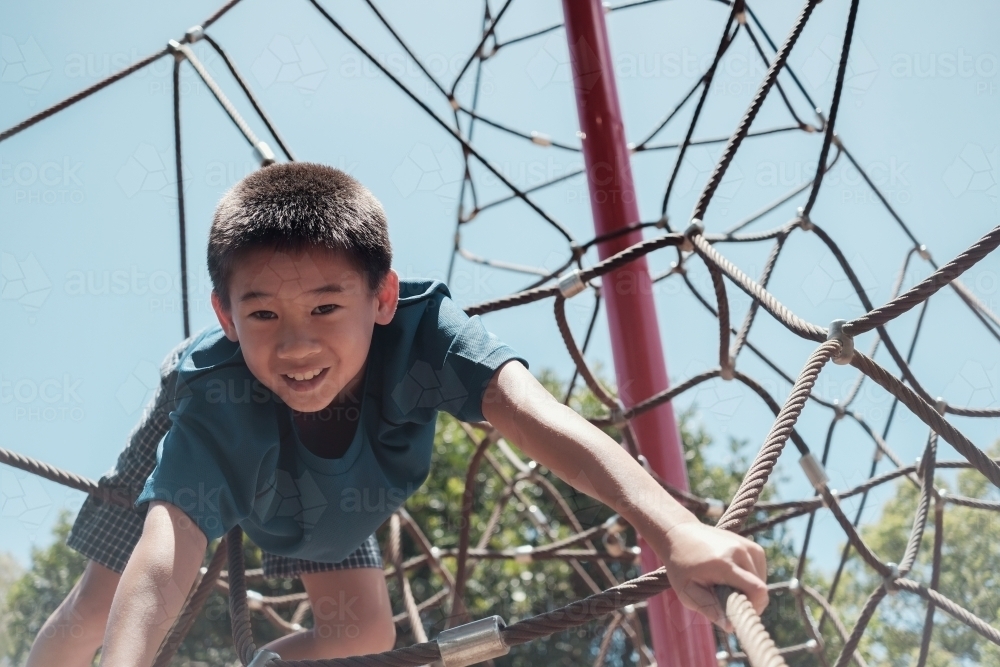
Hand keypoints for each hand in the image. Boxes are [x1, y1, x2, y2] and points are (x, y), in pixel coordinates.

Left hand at [653, 520, 768, 631]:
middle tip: (726, 601)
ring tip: (726, 587)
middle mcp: (740, 551)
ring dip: (749, 590)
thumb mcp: (687, 591)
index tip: (738, 614)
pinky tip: (733, 578)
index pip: (757, 590)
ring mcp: (748, 546)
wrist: (680, 534)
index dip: (753, 608)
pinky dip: (751, 580)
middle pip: (760, 589)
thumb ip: (709, 609)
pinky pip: (760, 571)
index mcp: (725, 563)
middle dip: (747, 601)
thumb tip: (731, 627)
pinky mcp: (752, 546)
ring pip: (762, 581)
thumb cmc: (680, 565)